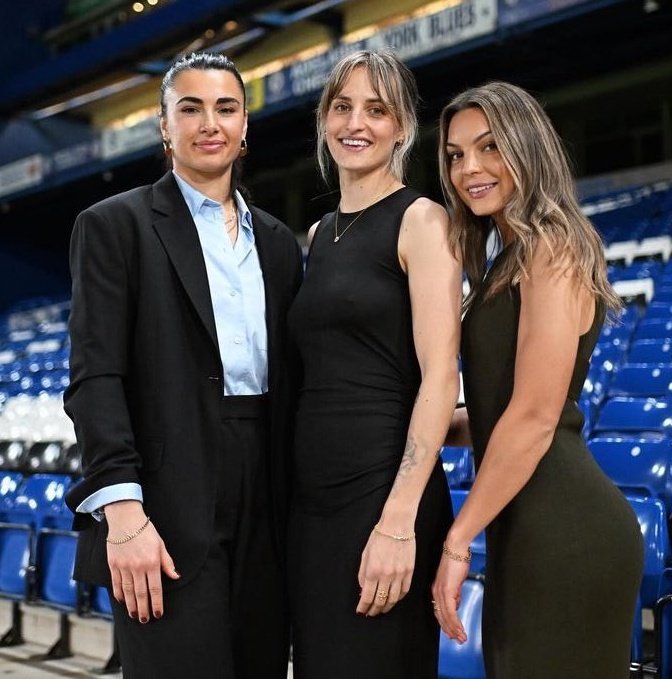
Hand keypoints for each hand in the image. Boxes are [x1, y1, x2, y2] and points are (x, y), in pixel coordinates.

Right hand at [105, 500, 179, 622]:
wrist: (126, 519)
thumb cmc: (146, 531)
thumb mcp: (161, 544)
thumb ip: (167, 562)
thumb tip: (175, 576)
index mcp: (152, 562)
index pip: (155, 589)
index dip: (157, 603)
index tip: (158, 613)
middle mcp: (138, 567)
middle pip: (141, 594)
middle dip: (144, 609)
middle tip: (145, 620)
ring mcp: (124, 567)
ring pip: (128, 592)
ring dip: (131, 606)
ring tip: (134, 615)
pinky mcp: (113, 565)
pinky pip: (116, 584)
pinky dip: (119, 595)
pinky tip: (122, 602)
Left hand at [356, 525, 414, 616]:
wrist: (397, 525)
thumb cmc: (379, 537)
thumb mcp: (365, 554)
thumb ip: (363, 574)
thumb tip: (363, 590)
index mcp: (373, 570)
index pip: (367, 596)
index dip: (363, 606)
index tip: (361, 611)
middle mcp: (386, 575)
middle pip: (380, 601)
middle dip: (374, 610)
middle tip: (370, 613)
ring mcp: (399, 574)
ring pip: (393, 599)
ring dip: (386, 607)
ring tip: (381, 610)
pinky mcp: (409, 571)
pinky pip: (404, 590)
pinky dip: (398, 598)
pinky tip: (393, 600)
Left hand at [431, 541, 469, 643]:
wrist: (456, 549)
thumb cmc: (456, 561)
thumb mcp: (455, 580)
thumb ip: (455, 592)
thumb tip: (457, 602)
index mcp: (437, 589)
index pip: (439, 611)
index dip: (445, 624)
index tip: (452, 633)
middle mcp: (436, 592)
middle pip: (441, 616)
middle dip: (450, 630)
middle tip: (458, 641)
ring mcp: (441, 592)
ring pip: (446, 617)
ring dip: (454, 630)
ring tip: (462, 639)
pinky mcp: (447, 591)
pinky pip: (450, 611)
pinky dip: (455, 623)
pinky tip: (460, 630)